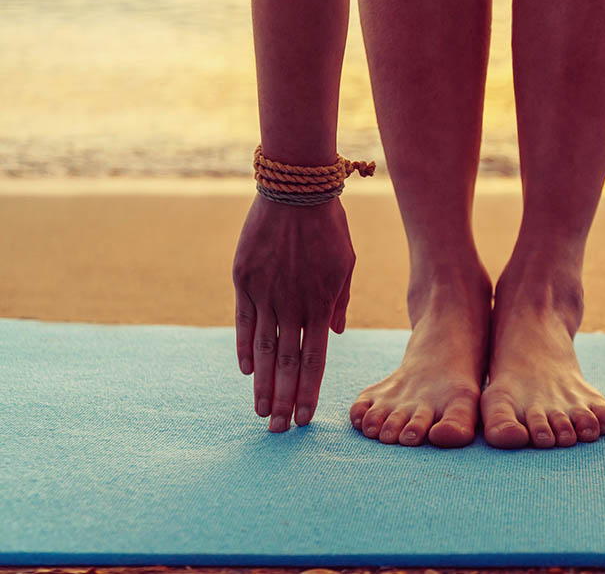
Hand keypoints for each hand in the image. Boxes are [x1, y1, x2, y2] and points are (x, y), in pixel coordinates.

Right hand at [232, 194, 354, 431]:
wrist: (296, 190)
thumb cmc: (328, 227)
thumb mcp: (346, 263)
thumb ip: (340, 301)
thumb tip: (337, 332)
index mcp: (323, 303)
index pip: (314, 359)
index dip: (308, 391)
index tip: (303, 417)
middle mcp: (293, 305)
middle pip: (286, 363)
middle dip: (282, 400)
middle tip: (277, 430)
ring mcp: (267, 294)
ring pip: (263, 350)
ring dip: (261, 384)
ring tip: (259, 411)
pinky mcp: (244, 280)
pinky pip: (243, 322)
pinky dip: (243, 348)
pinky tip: (244, 372)